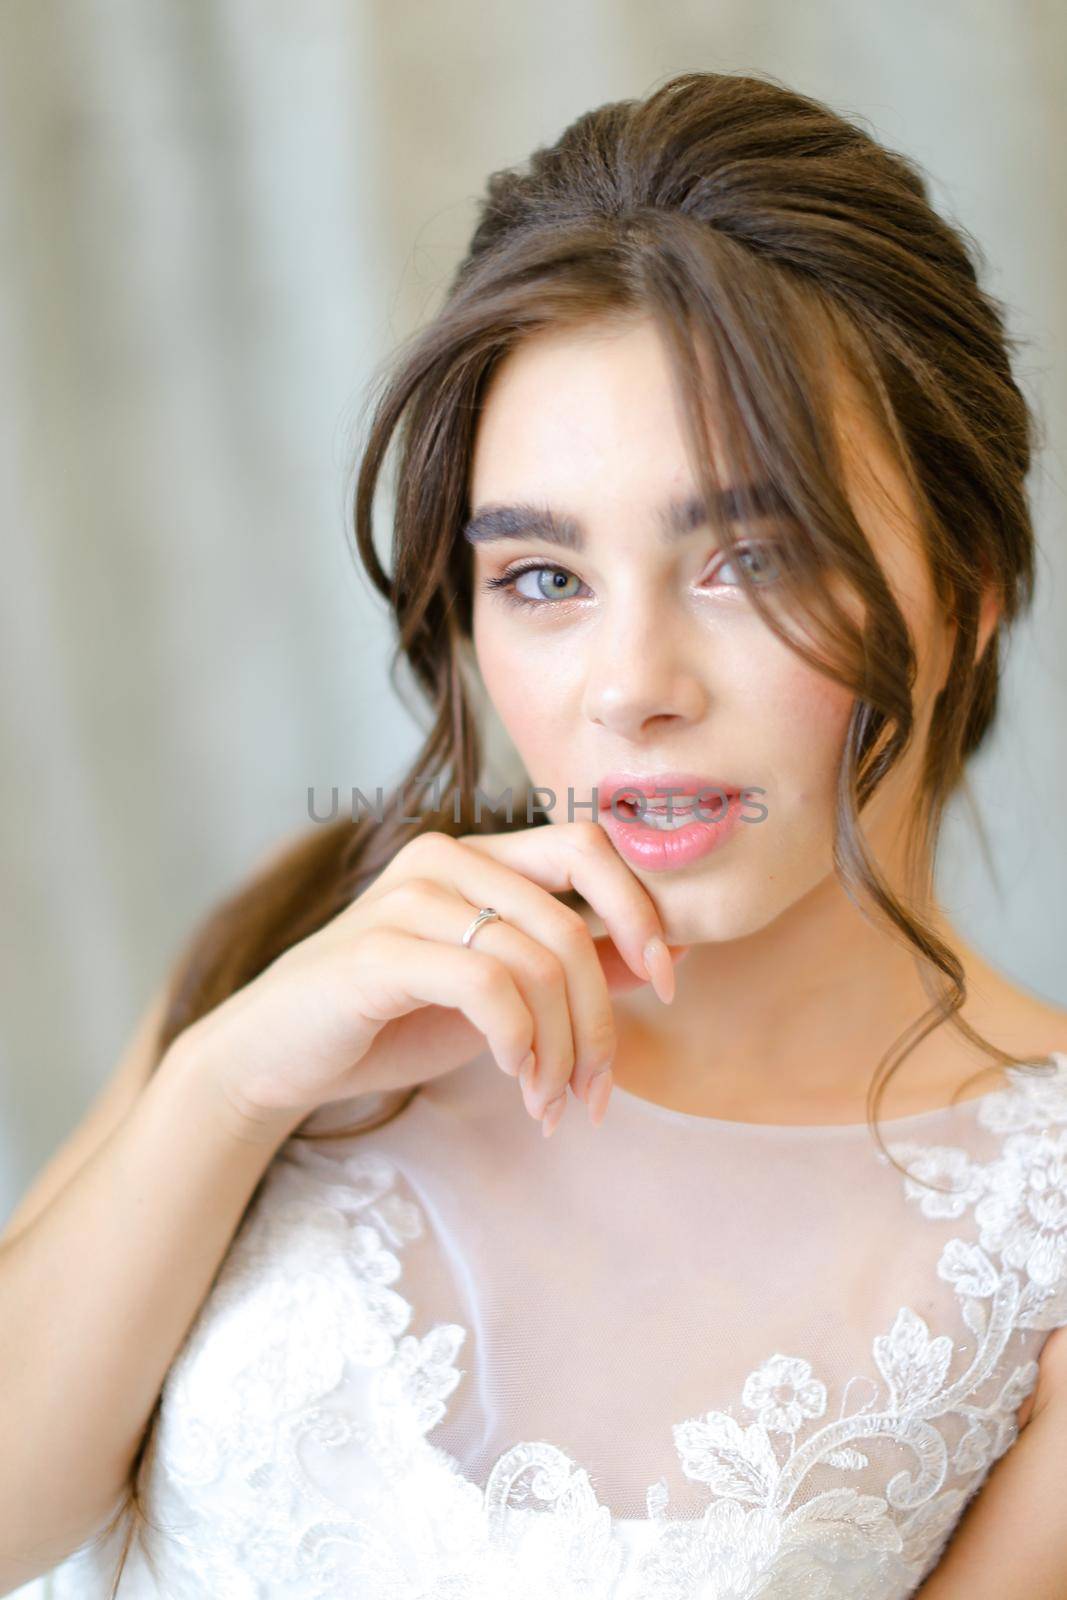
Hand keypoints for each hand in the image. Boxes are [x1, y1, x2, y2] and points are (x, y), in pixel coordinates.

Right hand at [183, 821, 689, 1139]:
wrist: (276, 1057)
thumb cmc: (388, 1021)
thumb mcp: (496, 996)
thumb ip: (567, 967)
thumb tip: (655, 957)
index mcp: (478, 855)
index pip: (587, 844)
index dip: (642, 908)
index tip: (667, 981)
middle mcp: (445, 858)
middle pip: (570, 919)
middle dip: (601, 1015)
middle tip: (598, 1088)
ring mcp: (408, 897)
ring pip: (536, 961)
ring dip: (560, 1049)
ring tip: (550, 1104)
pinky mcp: (379, 950)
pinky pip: (487, 987)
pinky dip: (519, 1043)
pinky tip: (514, 1082)